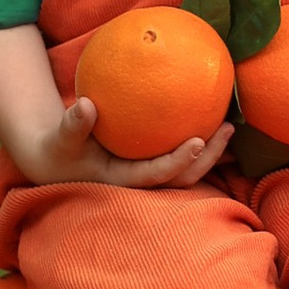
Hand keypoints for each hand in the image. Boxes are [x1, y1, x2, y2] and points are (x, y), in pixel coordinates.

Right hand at [0, 23, 234, 190]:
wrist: (58, 162)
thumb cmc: (61, 149)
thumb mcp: (61, 139)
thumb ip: (73, 124)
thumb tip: (87, 105)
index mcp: (123, 181)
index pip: (157, 175)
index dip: (179, 161)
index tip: (198, 140)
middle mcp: (141, 183)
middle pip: (183, 178)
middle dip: (208, 158)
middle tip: (226, 129)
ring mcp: (148, 176)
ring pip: (187, 172)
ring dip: (211, 153)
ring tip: (229, 126)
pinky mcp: (151, 166)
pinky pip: (179, 156)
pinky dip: (199, 144)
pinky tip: (211, 119)